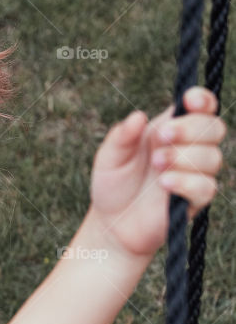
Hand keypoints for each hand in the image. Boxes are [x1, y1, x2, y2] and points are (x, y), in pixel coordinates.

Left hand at [89, 86, 224, 259]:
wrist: (111, 224)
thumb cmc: (113, 184)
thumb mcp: (109, 157)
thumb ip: (121, 136)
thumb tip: (138, 116)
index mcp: (171, 129)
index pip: (201, 106)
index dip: (202, 99)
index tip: (188, 101)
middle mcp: (188, 148)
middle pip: (214, 127)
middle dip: (190, 129)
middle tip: (161, 137)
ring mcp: (195, 174)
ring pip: (212, 157)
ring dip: (184, 157)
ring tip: (156, 164)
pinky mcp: (195, 200)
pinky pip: (206, 187)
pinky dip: (187, 182)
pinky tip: (165, 183)